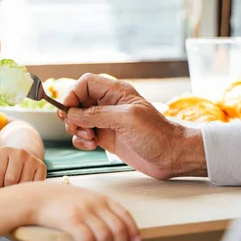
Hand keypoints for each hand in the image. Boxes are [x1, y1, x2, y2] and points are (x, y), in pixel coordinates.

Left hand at [0, 146, 46, 187]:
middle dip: (6, 188)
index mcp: (4, 151)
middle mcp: (19, 152)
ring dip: (18, 190)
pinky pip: (34, 184)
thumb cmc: (4, 164)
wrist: (23, 155)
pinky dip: (29, 189)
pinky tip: (24, 185)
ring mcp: (32, 159)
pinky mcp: (42, 166)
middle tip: (6, 188)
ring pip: (23, 184)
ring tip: (15, 186)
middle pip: (10, 180)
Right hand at [29, 182, 140, 240]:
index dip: (133, 230)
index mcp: (100, 197)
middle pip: (118, 229)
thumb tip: (116, 229)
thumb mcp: (85, 197)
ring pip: (105, 237)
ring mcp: (83, 211)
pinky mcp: (70, 220)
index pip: (125, 214)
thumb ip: (100, 208)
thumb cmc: (60, 201)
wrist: (36, 197)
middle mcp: (94, 203)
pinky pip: (88, 240)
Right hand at [59, 74, 205, 179]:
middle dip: (72, 115)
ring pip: (78, 120)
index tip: (66, 110)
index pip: (85, 83)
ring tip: (90, 139)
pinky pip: (84, 135)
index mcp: (116, 92)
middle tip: (79, 128)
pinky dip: (81, 141)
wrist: (173, 156)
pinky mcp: (106, 137)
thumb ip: (96, 114)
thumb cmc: (157, 135)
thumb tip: (71, 114)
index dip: (72, 94)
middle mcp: (109, 104)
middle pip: (77, 101)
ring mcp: (107, 121)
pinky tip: (92, 146)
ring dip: (76, 130)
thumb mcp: (126, 119)